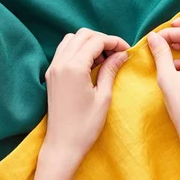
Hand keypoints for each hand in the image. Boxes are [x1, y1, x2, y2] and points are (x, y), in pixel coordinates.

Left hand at [42, 28, 129, 169]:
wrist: (62, 145)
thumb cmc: (85, 126)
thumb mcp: (103, 97)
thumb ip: (110, 70)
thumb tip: (121, 54)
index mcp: (74, 67)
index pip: (96, 41)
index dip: (114, 42)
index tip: (127, 50)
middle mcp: (60, 63)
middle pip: (83, 35)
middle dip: (102, 39)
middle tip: (117, 53)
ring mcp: (53, 68)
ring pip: (72, 39)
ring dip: (89, 43)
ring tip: (104, 59)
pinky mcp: (51, 75)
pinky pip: (64, 51)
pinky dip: (78, 50)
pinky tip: (91, 64)